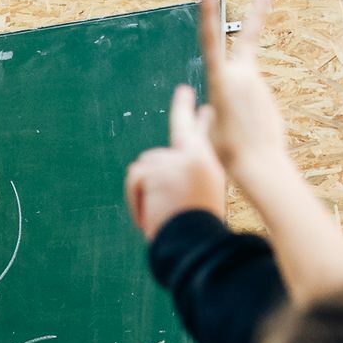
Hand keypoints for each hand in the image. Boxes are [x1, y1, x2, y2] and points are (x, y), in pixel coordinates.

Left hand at [125, 83, 227, 239]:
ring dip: (142, 192)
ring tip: (159, 213)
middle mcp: (195, 156)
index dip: (195, 118)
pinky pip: (135, 177)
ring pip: (142, 167)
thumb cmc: (193, 230)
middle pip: (159, 151)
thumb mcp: (196, 200)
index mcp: (207, 166)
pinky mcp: (159, 168)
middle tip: (181, 99)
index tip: (194, 99)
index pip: (201, 136)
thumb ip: (183, 176)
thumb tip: (158, 167)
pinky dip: (135, 198)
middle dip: (152, 169)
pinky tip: (151, 213)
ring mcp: (177, 160)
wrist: (194, 242)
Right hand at [198, 0, 287, 179]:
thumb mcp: (210, 126)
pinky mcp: (267, 95)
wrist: (258, 164)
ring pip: (243, 82)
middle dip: (256, 15)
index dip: (208, 15)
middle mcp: (242, 77)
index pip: (211, 42)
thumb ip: (215, 106)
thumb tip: (218, 105)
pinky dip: (243, 113)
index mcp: (221, 81)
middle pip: (247, 39)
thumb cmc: (228, 150)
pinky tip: (247, 132)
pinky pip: (250, 99)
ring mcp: (257, 85)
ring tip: (237, 129)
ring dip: (237, 102)